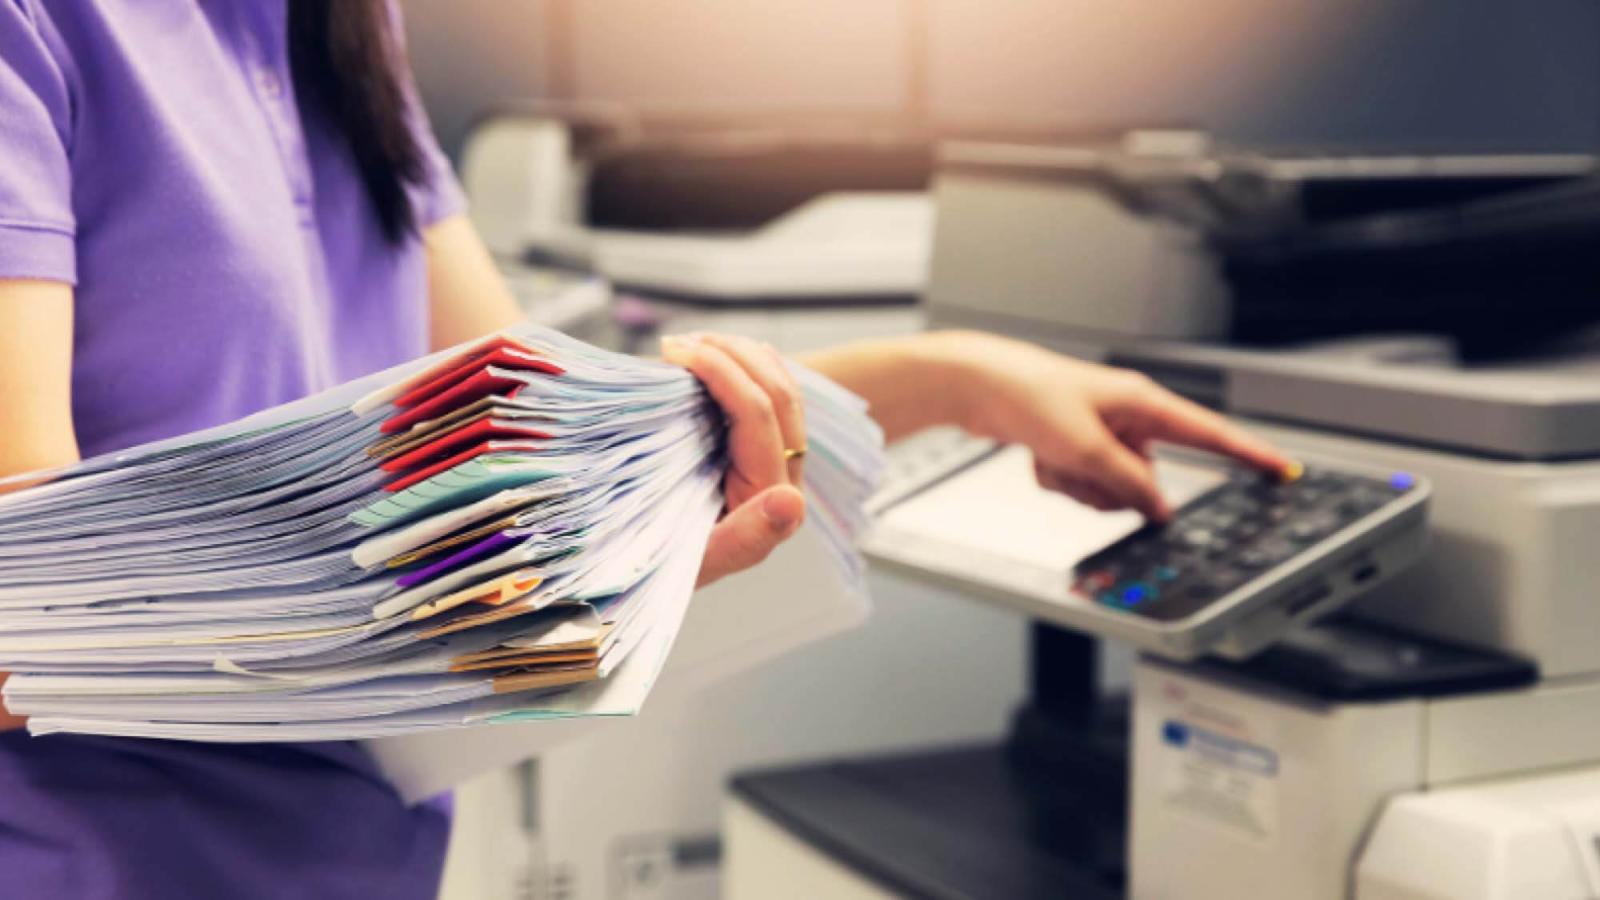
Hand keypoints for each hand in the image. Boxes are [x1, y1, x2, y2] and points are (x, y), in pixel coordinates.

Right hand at [661, 333, 806, 586]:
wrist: (647, 578)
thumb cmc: (659, 573)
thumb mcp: (691, 563)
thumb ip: (743, 540)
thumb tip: (790, 501)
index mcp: (775, 504)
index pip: (760, 416)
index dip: (723, 372)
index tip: (675, 352)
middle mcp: (786, 482)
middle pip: (777, 392)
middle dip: (729, 353)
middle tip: (675, 342)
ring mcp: (776, 464)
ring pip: (778, 386)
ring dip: (736, 353)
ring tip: (687, 343)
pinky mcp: (761, 454)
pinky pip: (766, 395)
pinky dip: (740, 366)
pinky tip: (707, 354)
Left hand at [952, 333, 1293, 520]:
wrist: (975, 385)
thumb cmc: (1028, 395)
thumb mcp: (1085, 448)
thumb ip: (1128, 483)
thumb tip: (1160, 510)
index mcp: (1143, 404)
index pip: (1210, 434)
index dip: (1250, 455)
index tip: (1283, 471)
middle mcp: (1127, 419)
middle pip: (1146, 481)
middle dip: (1109, 487)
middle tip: (1075, 464)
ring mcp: (1101, 435)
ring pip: (1109, 490)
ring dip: (1077, 485)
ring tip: (1050, 455)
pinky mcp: (1075, 447)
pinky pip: (1079, 486)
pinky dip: (1057, 479)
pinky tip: (1036, 456)